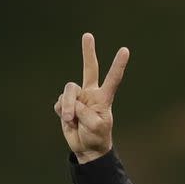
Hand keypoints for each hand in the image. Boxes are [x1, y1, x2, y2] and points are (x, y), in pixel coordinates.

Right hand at [54, 33, 129, 163]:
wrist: (87, 148)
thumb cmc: (97, 136)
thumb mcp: (97, 126)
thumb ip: (86, 112)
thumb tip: (72, 102)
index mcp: (104, 98)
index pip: (113, 79)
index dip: (118, 65)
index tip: (125, 50)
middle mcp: (91, 94)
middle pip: (89, 69)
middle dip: (88, 52)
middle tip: (88, 35)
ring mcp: (77, 98)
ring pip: (68, 91)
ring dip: (67, 105)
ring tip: (70, 119)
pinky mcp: (65, 104)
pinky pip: (59, 103)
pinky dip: (62, 112)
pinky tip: (68, 120)